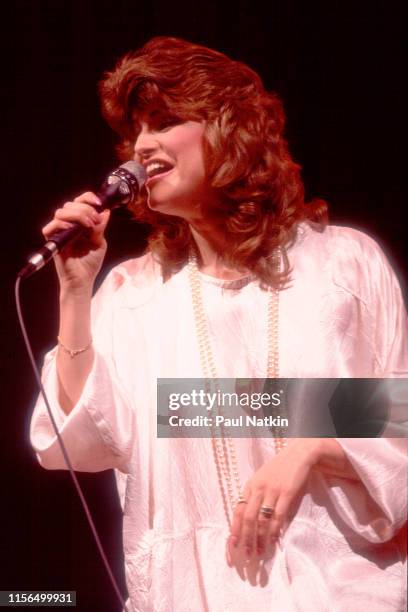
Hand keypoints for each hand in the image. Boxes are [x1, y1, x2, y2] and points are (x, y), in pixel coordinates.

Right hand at [42, 192, 109, 292]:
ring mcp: (60, 232)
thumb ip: (100, 227)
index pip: (80, 202)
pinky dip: (62, 225)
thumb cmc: (90, 263)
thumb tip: (105, 211)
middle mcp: (68, 224)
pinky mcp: (52, 241)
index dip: (88, 198)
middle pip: (70, 204)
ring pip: (61, 212)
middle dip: (85, 209)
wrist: (82, 280)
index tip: (99, 203)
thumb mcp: (100, 243)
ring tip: (88, 226)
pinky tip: (73, 230)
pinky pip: (50, 227)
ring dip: (77, 215)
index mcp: (80, 222)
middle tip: (95, 221)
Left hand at [228, 439, 320, 560]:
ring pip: (262, 519)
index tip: (232, 546)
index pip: (238, 510)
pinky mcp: (287, 493)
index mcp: (250, 486)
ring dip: (259, 538)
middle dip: (245, 538)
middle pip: (248, 517)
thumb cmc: (279, 469)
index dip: (234, 529)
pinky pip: (278, 515)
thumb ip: (254, 496)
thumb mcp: (261, 479)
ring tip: (258, 553)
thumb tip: (247, 518)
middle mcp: (258, 488)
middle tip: (245, 555)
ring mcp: (272, 490)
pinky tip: (273, 542)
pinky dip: (274, 530)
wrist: (298, 455)